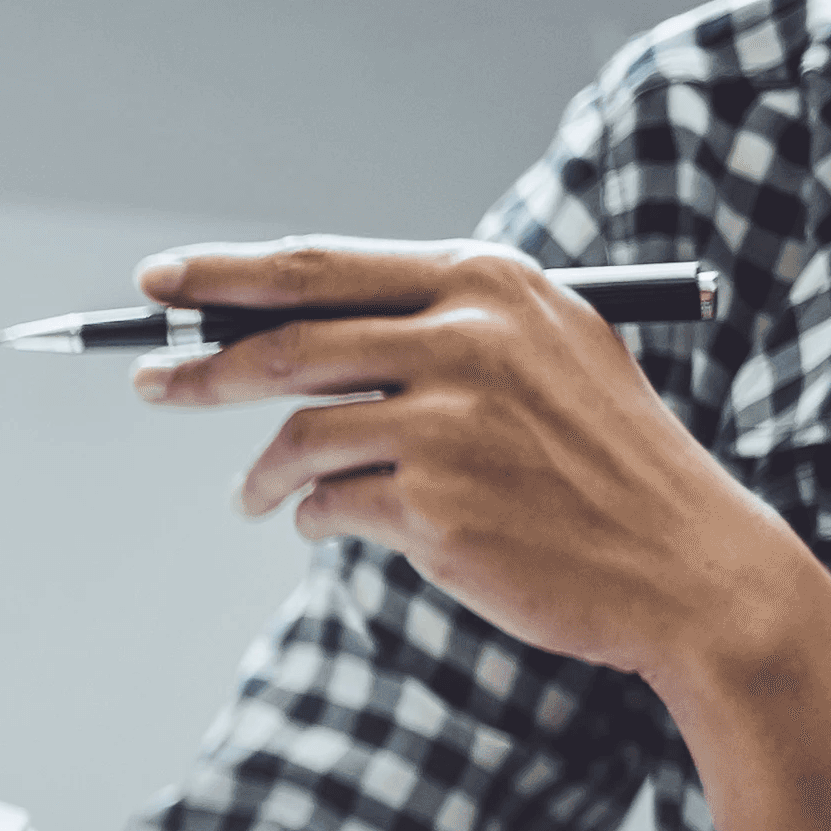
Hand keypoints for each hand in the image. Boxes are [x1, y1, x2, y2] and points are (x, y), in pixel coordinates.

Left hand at [131, 237, 801, 686]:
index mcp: (488, 282)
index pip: (322, 266)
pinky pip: (325, 508)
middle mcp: (466, 339)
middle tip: (147, 382)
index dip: (225, 275)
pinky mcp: (434, 508)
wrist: (682, 563)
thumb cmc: (602, 462)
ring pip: (296, 435)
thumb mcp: (545, 352)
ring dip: (259, 474)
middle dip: (199, 367)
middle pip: (285, 342)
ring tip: (251, 496)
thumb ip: (444, 324)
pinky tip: (321, 526)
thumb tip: (304, 324)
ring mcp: (448, 424)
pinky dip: (309, 519)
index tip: (157, 282)